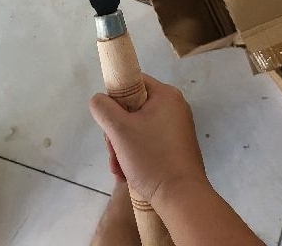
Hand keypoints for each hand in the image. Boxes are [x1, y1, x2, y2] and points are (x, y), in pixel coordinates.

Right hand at [89, 74, 207, 206]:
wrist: (182, 198)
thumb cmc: (152, 158)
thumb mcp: (119, 130)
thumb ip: (103, 108)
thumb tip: (99, 100)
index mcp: (166, 95)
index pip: (132, 82)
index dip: (115, 98)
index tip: (109, 121)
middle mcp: (175, 107)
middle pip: (133, 109)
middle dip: (117, 132)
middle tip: (112, 152)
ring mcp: (178, 129)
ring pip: (139, 128)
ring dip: (123, 147)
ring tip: (118, 169)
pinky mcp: (178, 148)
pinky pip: (150, 142)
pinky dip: (136, 155)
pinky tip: (127, 174)